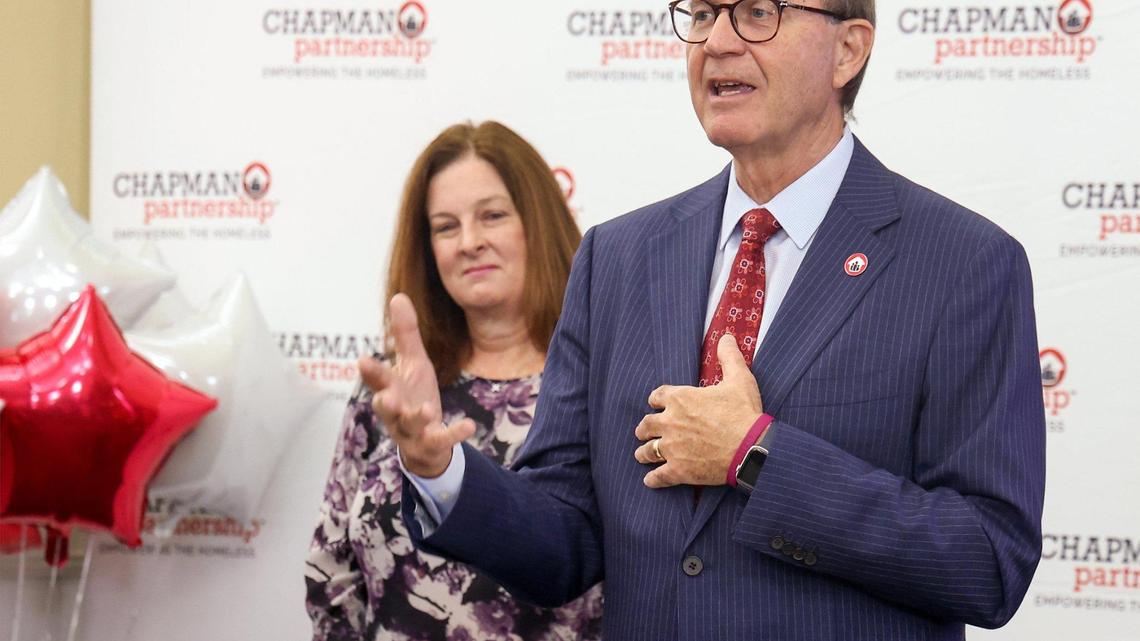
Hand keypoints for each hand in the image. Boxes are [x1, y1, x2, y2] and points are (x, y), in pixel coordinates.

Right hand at [358, 293, 474, 477]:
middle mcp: (395, 412)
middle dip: (385, 401)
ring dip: (416, 418)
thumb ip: (404, 334)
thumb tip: (398, 296)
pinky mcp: (430, 445)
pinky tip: (469, 425)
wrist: (425, 443)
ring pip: (409, 426)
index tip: (363, 360)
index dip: (371, 372)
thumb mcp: (413, 363)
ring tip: (426, 409)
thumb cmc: (414, 397)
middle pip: (386, 407)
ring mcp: (411, 431)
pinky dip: (453, 433)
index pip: (377, 380)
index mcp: (390, 389)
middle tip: (387, 397)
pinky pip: (440, 440)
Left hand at [633, 334, 763, 487]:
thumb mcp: (739, 379)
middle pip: (646, 424)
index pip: (657, 396)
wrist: (752, 448)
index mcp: (681, 399)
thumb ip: (729, 357)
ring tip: (642, 454)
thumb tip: (726, 337)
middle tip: (644, 431)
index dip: (656, 399)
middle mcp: (670, 422)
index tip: (656, 403)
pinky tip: (650, 480)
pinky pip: (658, 477)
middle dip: (645, 427)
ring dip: (644, 452)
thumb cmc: (745, 413)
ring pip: (647, 450)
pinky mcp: (678, 471)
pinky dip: (653, 479)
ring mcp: (672, 448)